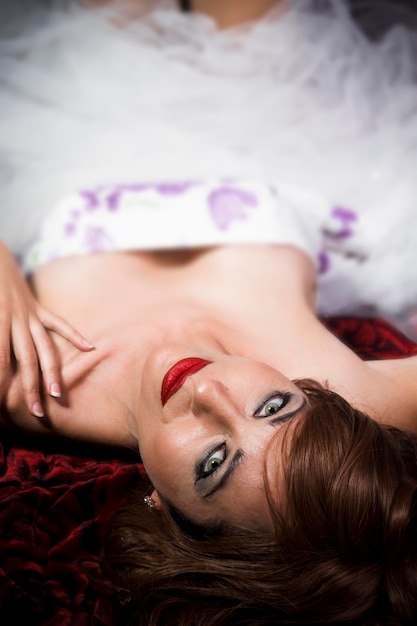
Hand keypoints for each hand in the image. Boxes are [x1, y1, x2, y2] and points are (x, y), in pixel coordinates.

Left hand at [0, 242, 93, 417]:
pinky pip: (59, 323)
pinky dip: (75, 335)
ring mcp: (31, 313)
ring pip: (45, 347)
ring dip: (52, 372)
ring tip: (57, 394)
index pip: (2, 360)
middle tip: (36, 412)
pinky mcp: (38, 307)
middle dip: (31, 387)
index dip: (3, 384)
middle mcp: (18, 319)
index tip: (3, 406)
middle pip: (28, 359)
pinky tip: (90, 348)